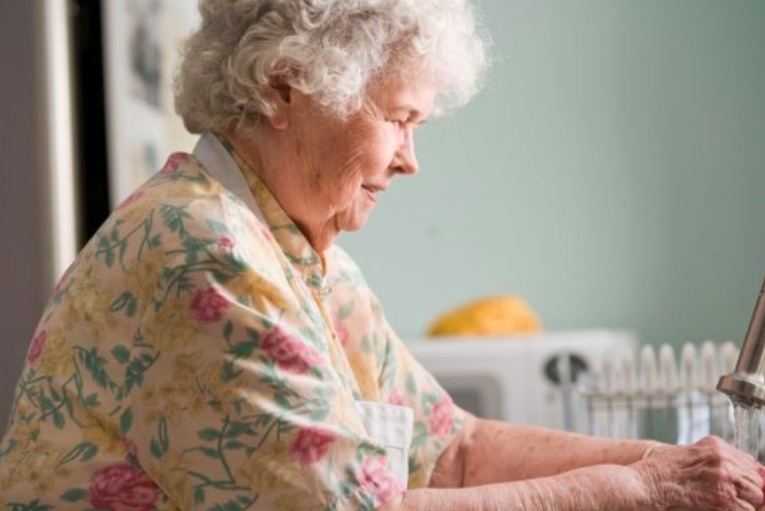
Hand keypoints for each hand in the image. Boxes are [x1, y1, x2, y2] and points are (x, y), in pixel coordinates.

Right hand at [636, 436, 764, 510]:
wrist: (644, 485)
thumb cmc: (658, 473)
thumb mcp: (686, 456)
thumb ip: (712, 461)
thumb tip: (737, 474)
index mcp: (714, 446)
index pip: (750, 463)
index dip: (750, 478)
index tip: (746, 487)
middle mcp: (722, 458)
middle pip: (756, 479)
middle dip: (750, 491)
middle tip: (735, 499)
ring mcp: (724, 477)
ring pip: (757, 495)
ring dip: (747, 503)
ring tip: (726, 505)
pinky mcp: (723, 498)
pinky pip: (748, 509)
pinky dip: (740, 510)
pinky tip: (722, 509)